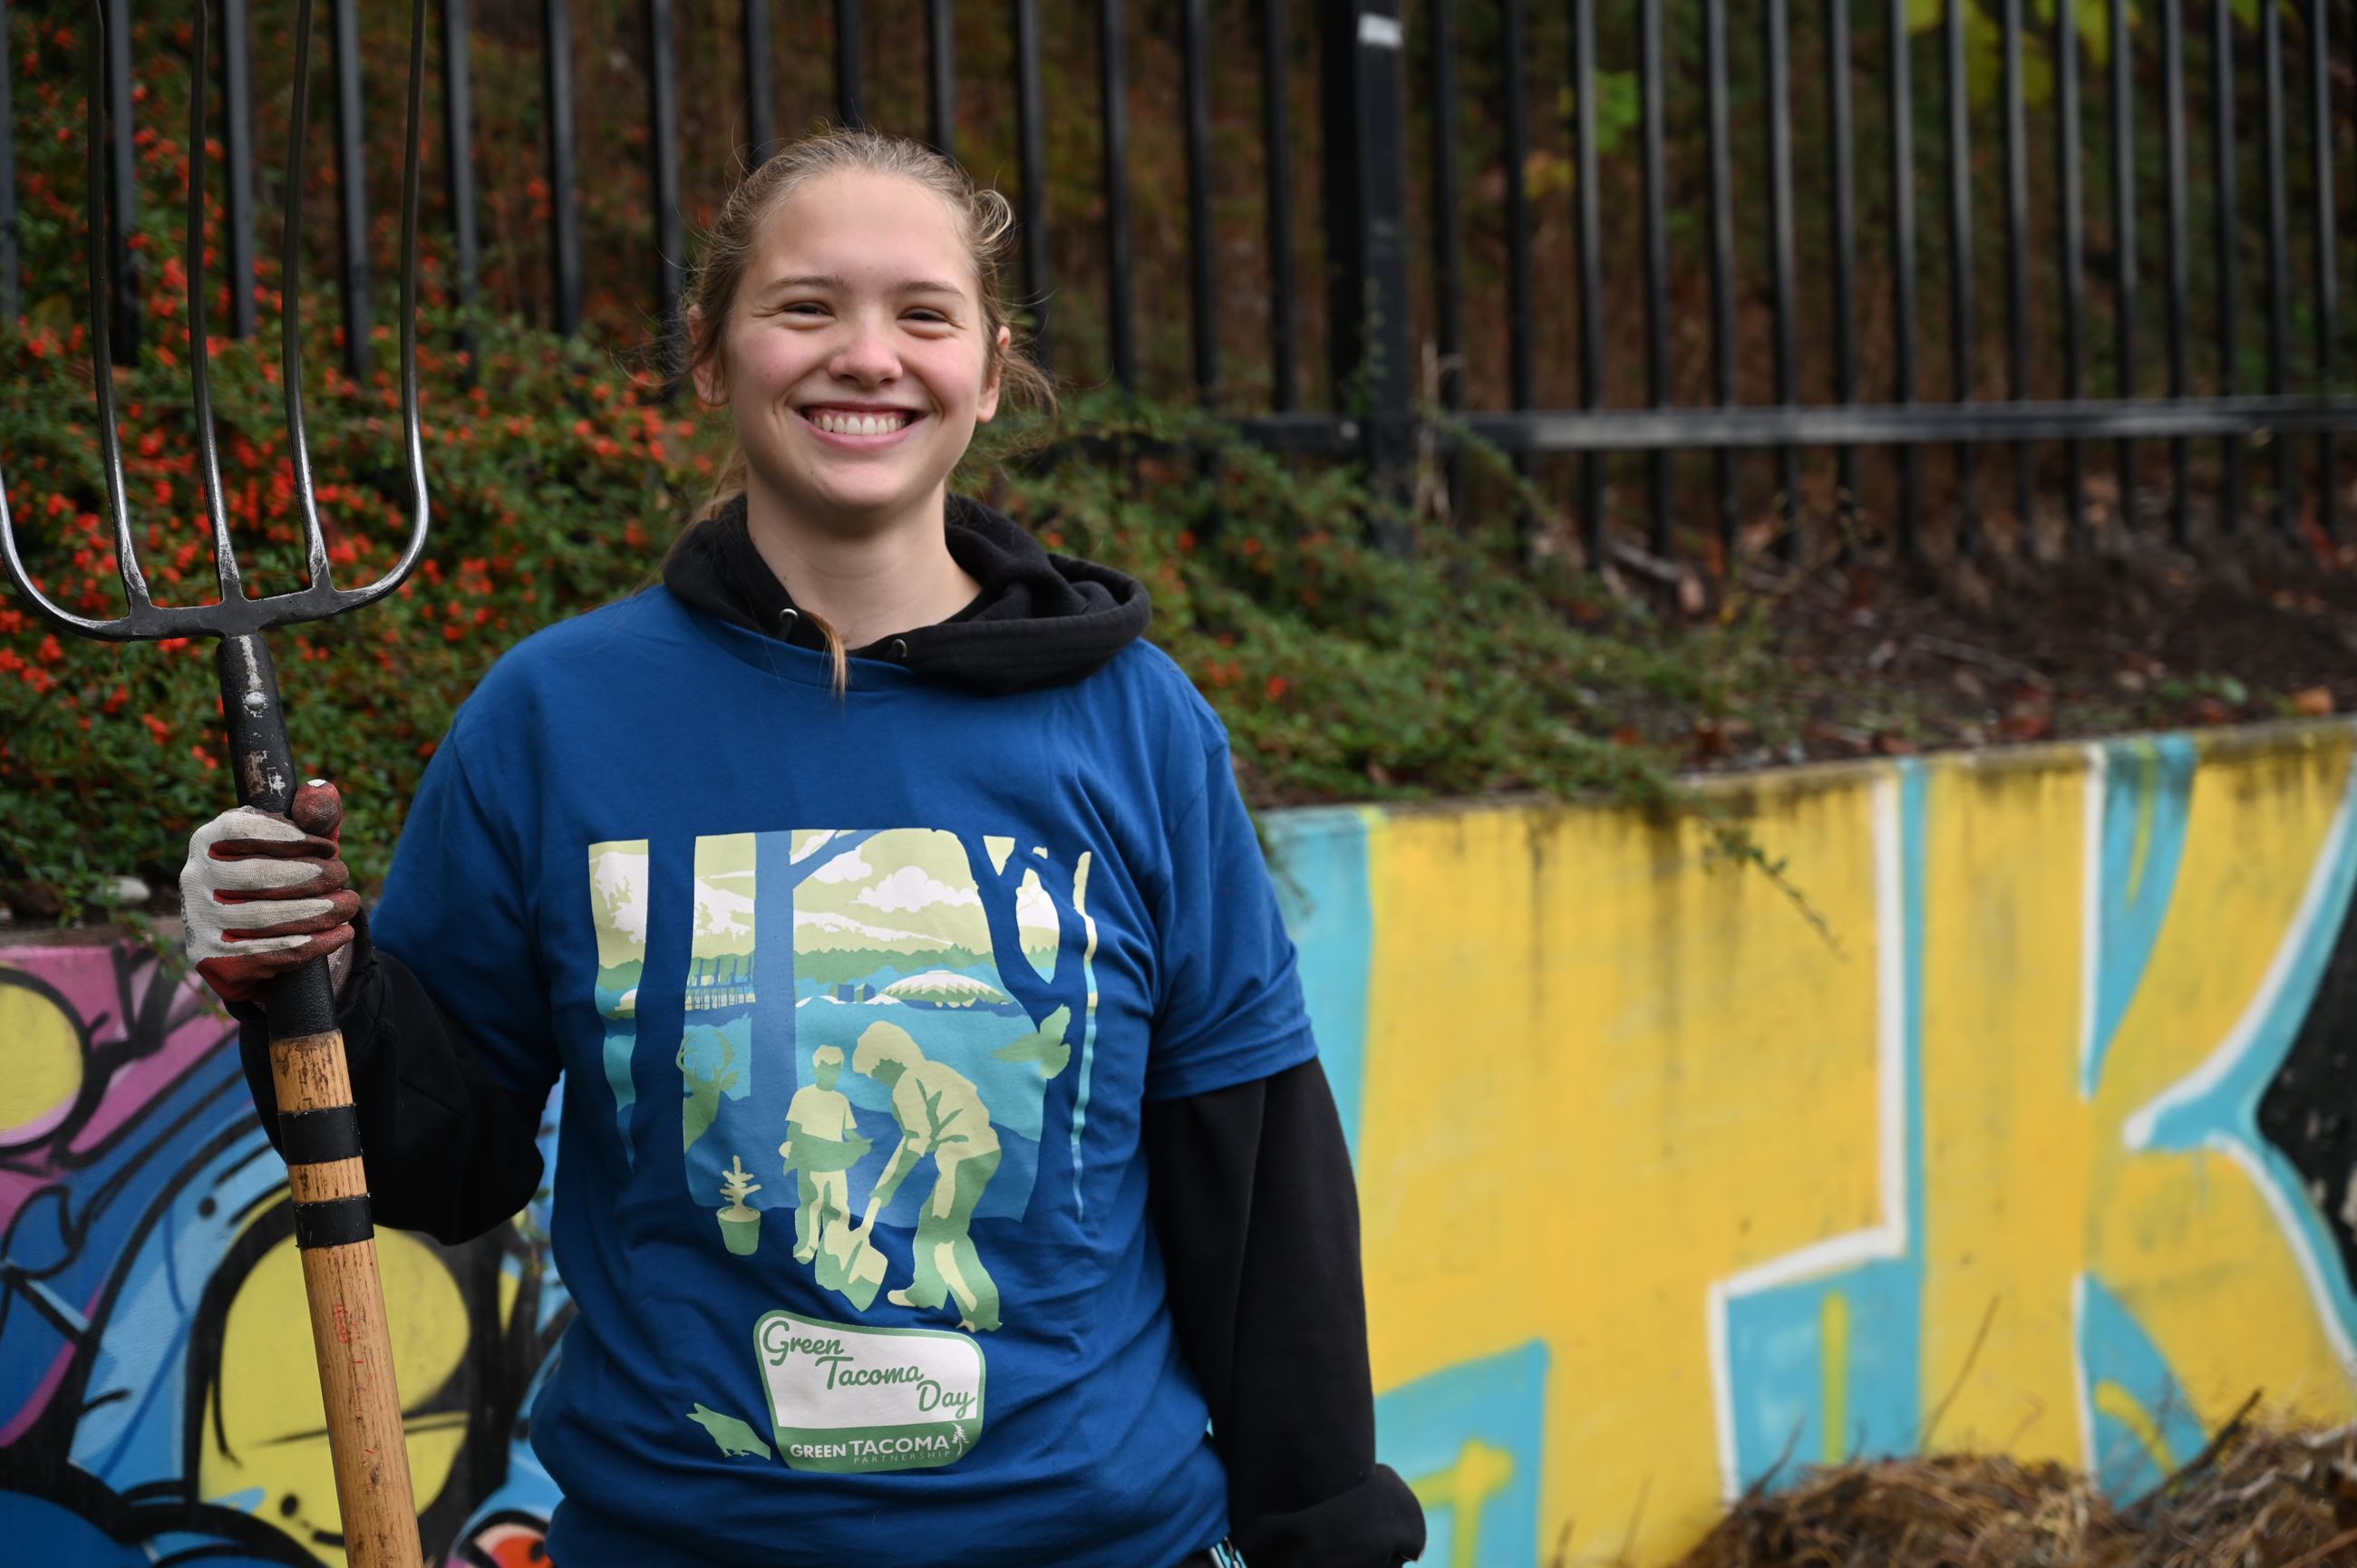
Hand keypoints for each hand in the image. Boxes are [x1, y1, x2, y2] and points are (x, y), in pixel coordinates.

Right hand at [180, 780, 360, 1004]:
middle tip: (344, 876)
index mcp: (207, 840)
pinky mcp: (213, 958)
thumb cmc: (278, 875)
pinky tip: (340, 934)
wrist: (246, 937)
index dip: (292, 837)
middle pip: (258, 875)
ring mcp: (199, 920)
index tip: (330, 847)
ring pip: (266, 916)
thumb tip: (321, 791)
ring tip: (350, 905)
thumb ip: (312, 816)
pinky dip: (313, 943)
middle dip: (313, 876)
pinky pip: (269, 952)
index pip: (244, 830)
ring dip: (319, 912)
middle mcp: (194, 878)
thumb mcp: (295, 843)